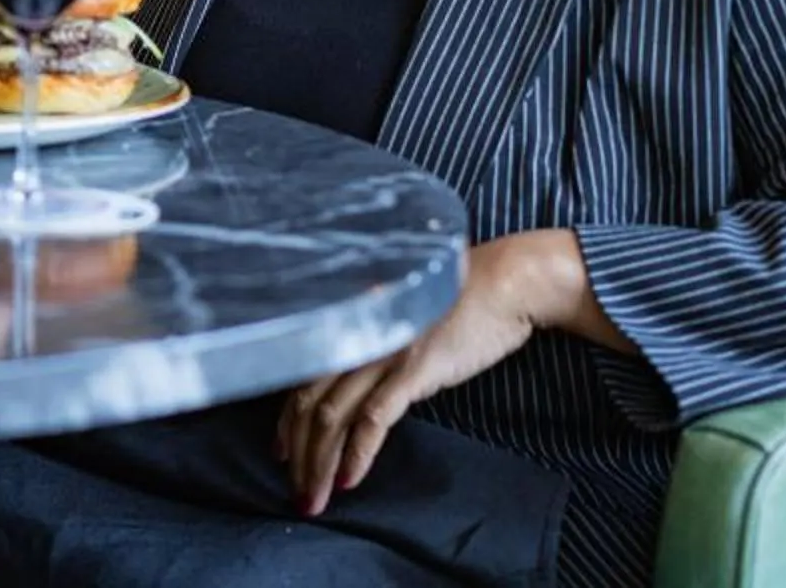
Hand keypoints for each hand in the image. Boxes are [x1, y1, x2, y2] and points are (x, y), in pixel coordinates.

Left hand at [276, 231, 585, 513]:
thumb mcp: (402, 326)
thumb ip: (376, 350)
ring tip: (314, 500)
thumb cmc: (457, 303)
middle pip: (307, 404)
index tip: (282, 455)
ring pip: (331, 415)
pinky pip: (374, 417)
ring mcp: (382, 353)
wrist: (503, 284)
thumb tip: (358, 389)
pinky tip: (349, 481)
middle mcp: (356, 338)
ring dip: (319, 464)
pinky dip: (357, 453)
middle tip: (297, 494)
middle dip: (297, 455)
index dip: (286, 424)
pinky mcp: (414, 369)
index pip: (300, 381)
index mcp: (349, 327)